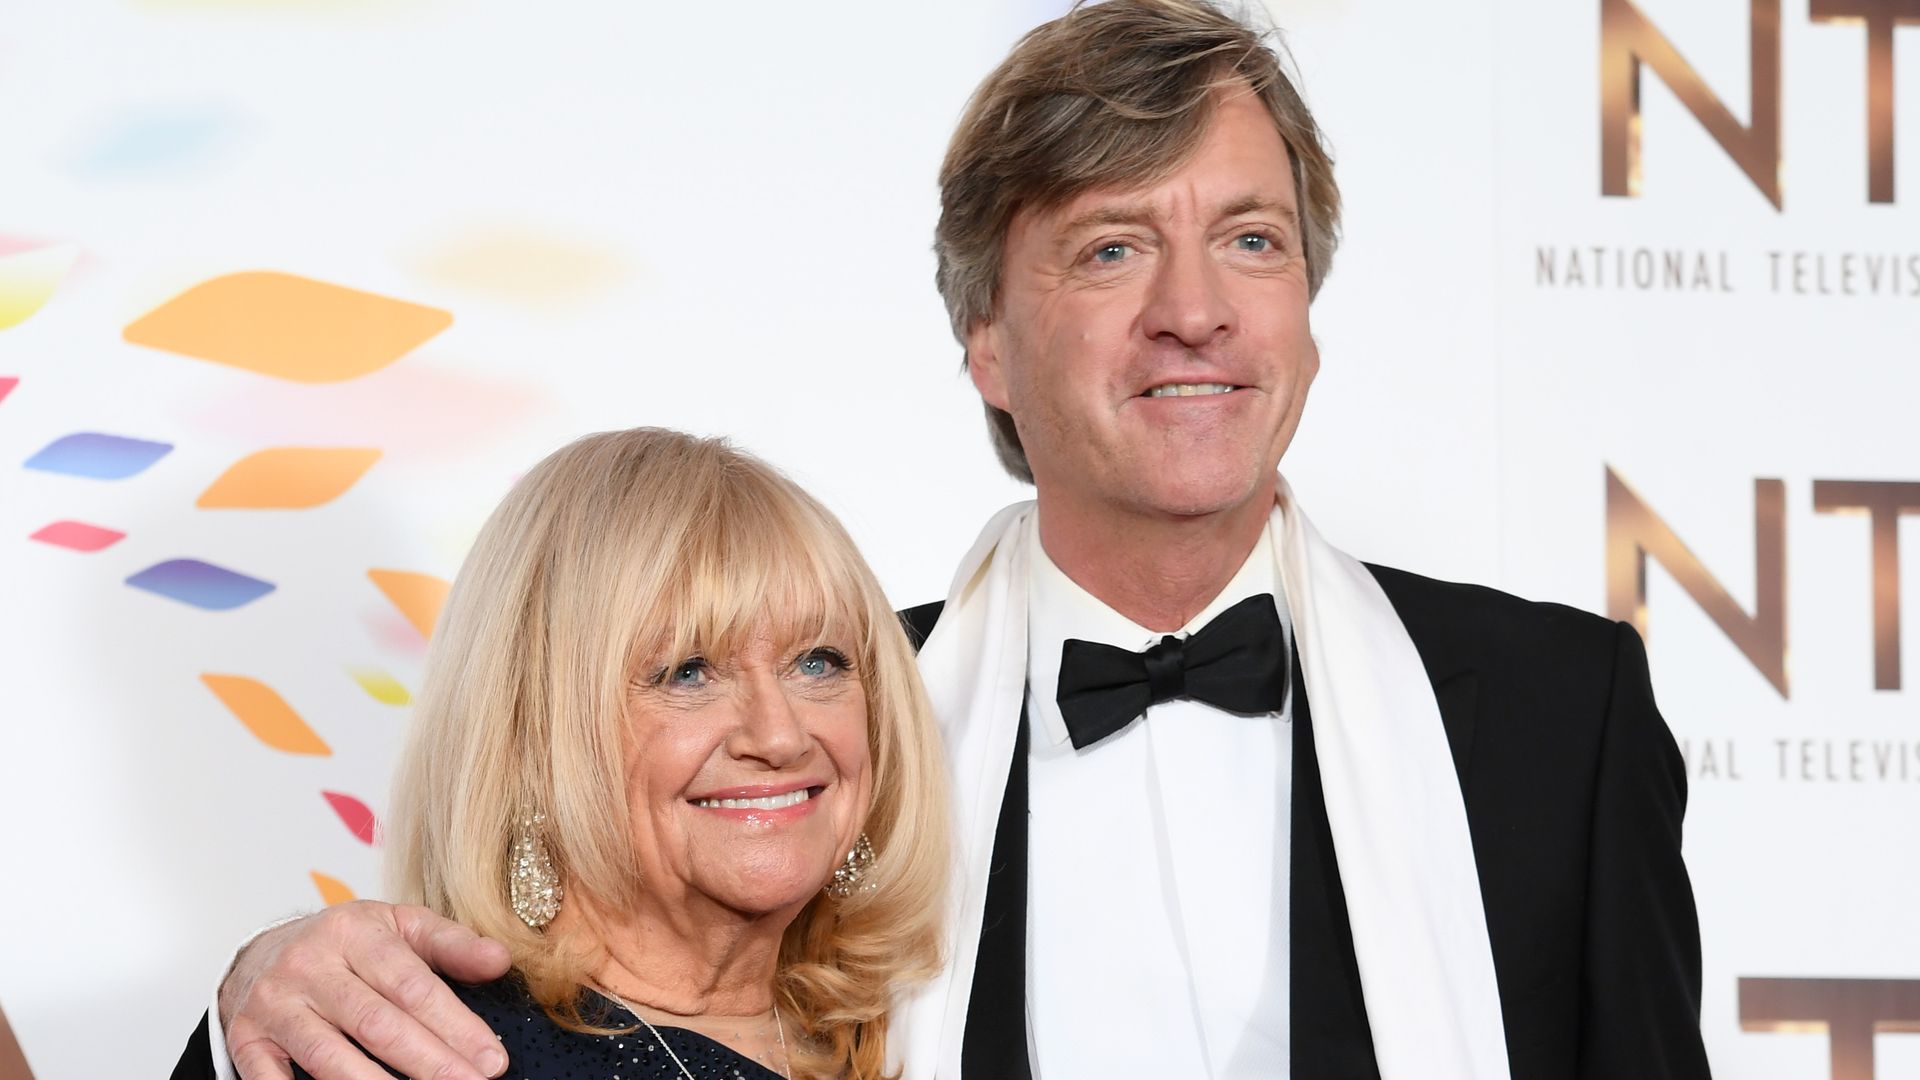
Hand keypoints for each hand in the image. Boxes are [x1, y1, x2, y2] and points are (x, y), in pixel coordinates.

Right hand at [219, 901, 512, 1079]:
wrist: (261, 951)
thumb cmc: (346, 943)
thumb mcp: (399, 926)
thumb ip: (452, 943)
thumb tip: (501, 961)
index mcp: (355, 932)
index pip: (412, 985)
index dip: (455, 1025)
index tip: (492, 1059)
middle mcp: (311, 966)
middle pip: (377, 1024)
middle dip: (429, 1062)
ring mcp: (276, 1005)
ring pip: (329, 1058)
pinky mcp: (247, 1038)